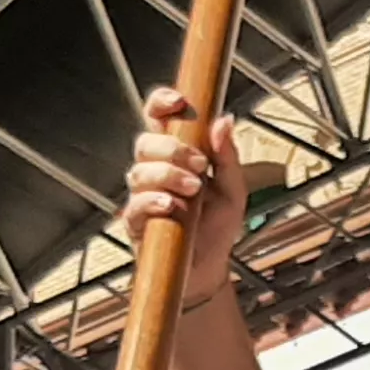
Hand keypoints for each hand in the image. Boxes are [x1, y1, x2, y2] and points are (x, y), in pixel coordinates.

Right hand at [121, 87, 244, 298]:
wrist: (208, 269)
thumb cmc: (217, 226)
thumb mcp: (233, 189)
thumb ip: (227, 157)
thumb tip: (224, 120)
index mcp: (175, 154)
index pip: (158, 119)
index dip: (161, 103)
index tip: (178, 101)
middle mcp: (154, 170)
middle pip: (145, 141)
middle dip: (172, 148)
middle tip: (199, 164)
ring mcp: (142, 196)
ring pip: (139, 171)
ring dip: (167, 175)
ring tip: (193, 190)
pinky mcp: (136, 222)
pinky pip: (135, 204)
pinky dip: (153, 201)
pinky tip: (171, 206)